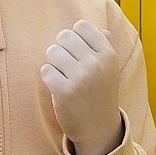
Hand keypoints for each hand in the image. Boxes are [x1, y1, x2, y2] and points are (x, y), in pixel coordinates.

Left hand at [40, 15, 124, 154]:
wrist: (98, 128)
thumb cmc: (100, 93)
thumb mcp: (110, 68)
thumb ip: (104, 46)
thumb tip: (97, 27)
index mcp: (108, 54)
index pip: (81, 26)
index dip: (74, 37)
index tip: (77, 52)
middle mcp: (96, 63)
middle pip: (64, 36)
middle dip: (61, 49)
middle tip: (67, 66)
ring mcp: (81, 77)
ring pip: (52, 51)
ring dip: (53, 63)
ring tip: (63, 76)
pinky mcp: (65, 91)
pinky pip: (45, 70)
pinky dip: (48, 78)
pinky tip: (58, 87)